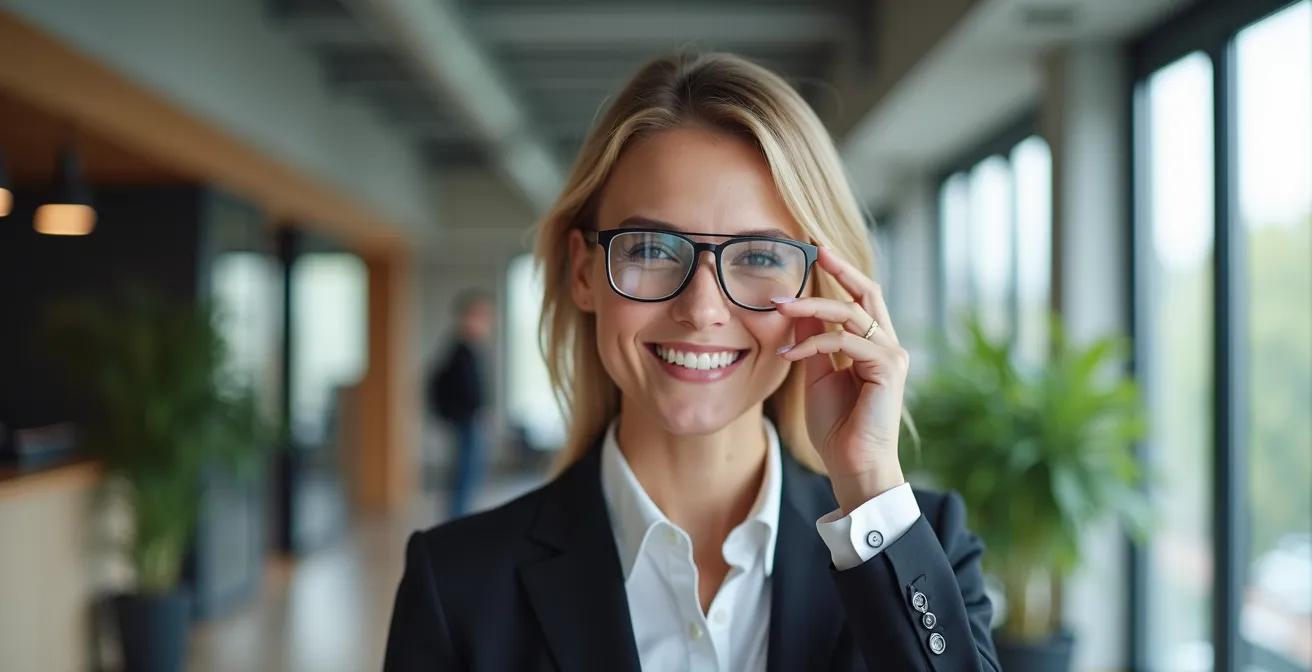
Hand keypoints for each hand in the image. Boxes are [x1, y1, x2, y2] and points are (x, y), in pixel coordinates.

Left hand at [772, 247, 909, 514]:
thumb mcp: (818, 375)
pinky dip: (814, 343)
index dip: (841, 273)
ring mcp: (891, 355)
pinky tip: (790, 353)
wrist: (852, 466)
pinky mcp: (888, 368)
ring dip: (812, 306)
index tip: (817, 252)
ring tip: (780, 306)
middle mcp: (888, 345)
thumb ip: (812, 341)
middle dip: (841, 268)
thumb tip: (799, 309)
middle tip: (815, 248)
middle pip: (867, 292)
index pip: (860, 299)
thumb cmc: (837, 428)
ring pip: (851, 313)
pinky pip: (845, 341)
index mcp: (874, 345)